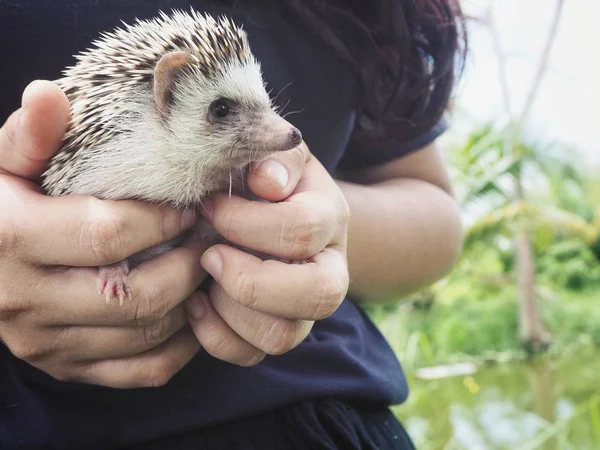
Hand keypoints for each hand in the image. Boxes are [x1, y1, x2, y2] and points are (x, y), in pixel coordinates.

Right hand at [0, 80, 207, 387]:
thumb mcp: (4, 166)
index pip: (109, 235)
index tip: (189, 206)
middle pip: (137, 294)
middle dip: (189, 264)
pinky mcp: (68, 369)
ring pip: (146, 334)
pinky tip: (192, 309)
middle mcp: (25, 302)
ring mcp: (48, 345)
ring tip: (207, 266)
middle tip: (209, 237)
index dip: (162, 219)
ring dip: (191, 300)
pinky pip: (144, 370)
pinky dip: (182, 343)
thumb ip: (30, 136)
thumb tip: (48, 94)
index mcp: (11, 241)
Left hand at [186, 142, 349, 365]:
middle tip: (210, 255)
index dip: (246, 221)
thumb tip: (267, 181)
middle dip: (251, 279)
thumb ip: (276, 158)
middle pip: (318, 295)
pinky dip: (216, 336)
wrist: (278, 209)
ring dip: (231, 310)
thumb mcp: (276, 156)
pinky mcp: (277, 331)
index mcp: (330, 218)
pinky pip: (252, 355)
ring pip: (283, 336)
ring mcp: (304, 309)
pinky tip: (197, 302)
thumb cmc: (267, 179)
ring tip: (204, 279)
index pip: (302, 230)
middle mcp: (329, 270)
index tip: (209, 204)